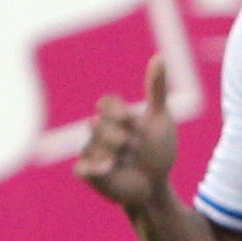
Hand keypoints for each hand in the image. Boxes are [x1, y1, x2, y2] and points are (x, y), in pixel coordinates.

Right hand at [74, 52, 183, 209]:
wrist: (156, 184)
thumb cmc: (158, 150)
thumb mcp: (159, 120)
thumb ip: (156, 90)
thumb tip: (159, 57)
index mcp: (114, 117)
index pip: (107, 103)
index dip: (120, 112)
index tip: (133, 121)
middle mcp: (99, 131)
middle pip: (100, 124)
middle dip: (122, 138)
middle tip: (134, 147)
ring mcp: (90, 151)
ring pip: (95, 145)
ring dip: (117, 154)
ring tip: (128, 161)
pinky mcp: (87, 172)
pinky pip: (82, 167)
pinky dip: (96, 168)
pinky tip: (110, 168)